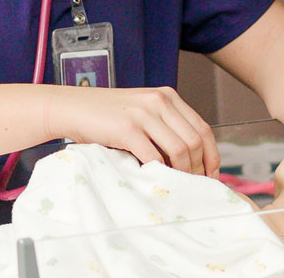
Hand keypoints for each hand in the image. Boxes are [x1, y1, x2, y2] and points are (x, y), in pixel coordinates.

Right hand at [44, 85, 219, 176]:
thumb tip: (190, 159)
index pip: (202, 128)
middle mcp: (159, 101)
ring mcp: (143, 113)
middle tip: (196, 186)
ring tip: (179, 186)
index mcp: (167, 96)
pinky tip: (158, 180)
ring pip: (179, 149)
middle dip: (199, 168)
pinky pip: (154, 156)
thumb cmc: (105, 115)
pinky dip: (160, 172)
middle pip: (194, 140)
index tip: (211, 174)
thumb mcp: (141, 111)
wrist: (71, 107)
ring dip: (183, 172)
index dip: (212, 155)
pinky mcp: (127, 128)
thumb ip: (164, 126)